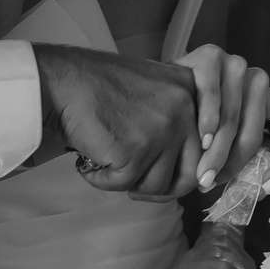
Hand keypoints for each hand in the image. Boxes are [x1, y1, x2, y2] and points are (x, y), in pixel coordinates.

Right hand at [32, 45, 199, 196]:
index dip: (186, 172)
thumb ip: (176, 119)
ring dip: (130, 184)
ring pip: (157, 185)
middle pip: (190, 174)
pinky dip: (103, 181)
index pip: (206, 148)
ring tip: (107, 167)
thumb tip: (194, 172)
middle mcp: (184, 109)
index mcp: (191, 92)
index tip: (165, 180)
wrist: (63, 79)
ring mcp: (162, 130)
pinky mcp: (135, 151)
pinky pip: (124, 184)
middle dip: (162, 189)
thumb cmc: (100, 86)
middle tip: (136, 187)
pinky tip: (89, 165)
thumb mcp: (154, 90)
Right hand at [173, 45, 269, 190]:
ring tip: (202, 171)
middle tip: (210, 183)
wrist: (159, 92)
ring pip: (232, 119)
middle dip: (231, 165)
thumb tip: (256, 190)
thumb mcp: (226, 142)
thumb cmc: (196, 122)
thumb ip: (242, 159)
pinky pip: (212, 95)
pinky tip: (200, 138)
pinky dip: (207, 120)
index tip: (265, 187)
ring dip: (216, 151)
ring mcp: (236, 65)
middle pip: (254, 133)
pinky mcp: (211, 56)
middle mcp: (258, 82)